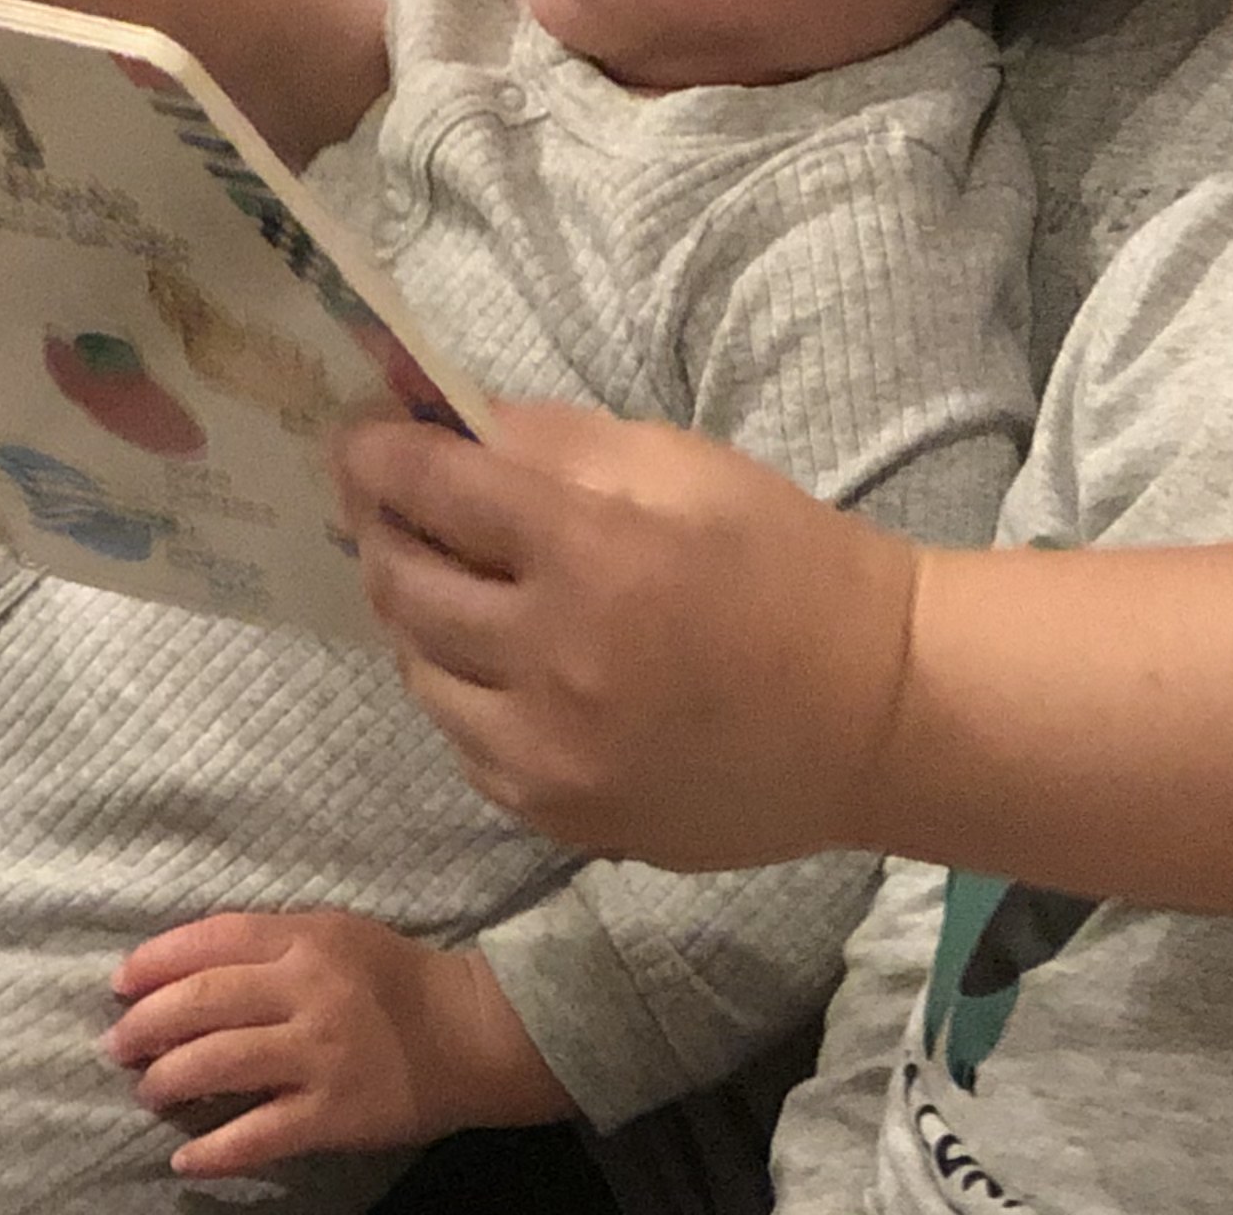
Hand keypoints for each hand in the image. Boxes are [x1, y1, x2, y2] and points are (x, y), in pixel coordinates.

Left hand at [103, 910, 568, 1176]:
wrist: (471, 1032)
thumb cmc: (394, 979)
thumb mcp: (336, 934)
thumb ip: (270, 942)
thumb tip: (184, 967)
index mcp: (307, 939)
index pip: (212, 939)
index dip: (155, 961)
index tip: (120, 985)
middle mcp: (309, 990)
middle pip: (202, 1002)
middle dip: (145, 1026)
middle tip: (118, 1047)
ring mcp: (320, 1054)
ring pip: (218, 1064)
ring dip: (167, 1081)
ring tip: (150, 1092)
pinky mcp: (333, 1112)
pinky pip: (257, 1134)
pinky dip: (213, 1150)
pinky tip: (186, 1157)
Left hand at [335, 400, 921, 868]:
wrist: (874, 711)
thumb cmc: (785, 563)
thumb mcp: (681, 464)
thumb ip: (553, 440)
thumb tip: (447, 417)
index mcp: (591, 549)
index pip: (429, 487)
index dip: (376, 453)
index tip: (358, 437)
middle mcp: (553, 658)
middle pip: (402, 584)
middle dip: (382, 530)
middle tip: (390, 504)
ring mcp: (549, 753)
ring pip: (419, 672)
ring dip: (419, 618)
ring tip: (457, 584)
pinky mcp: (559, 814)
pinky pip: (467, 743)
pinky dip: (467, 694)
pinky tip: (510, 664)